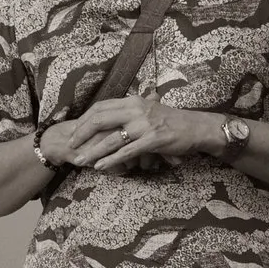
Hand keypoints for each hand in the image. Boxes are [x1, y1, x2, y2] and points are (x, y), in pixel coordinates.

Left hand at [66, 95, 223, 173]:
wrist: (197, 127)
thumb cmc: (171, 121)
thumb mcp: (148, 109)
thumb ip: (129, 112)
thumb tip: (109, 117)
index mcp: (133, 101)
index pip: (101, 107)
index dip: (85, 118)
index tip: (75, 129)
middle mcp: (137, 110)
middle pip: (100, 119)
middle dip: (82, 133)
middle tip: (71, 144)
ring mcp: (144, 125)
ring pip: (111, 138)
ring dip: (93, 150)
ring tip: (80, 159)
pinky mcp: (153, 140)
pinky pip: (127, 151)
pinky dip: (111, 160)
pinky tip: (100, 166)